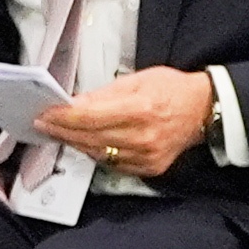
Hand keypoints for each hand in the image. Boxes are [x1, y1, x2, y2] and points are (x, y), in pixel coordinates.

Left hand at [33, 66, 216, 179]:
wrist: (204, 111)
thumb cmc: (173, 91)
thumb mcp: (137, 80)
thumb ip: (102, 94)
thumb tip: (72, 103)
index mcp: (141, 109)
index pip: (90, 117)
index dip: (63, 117)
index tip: (45, 113)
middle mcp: (145, 136)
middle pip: (90, 137)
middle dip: (62, 130)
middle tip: (44, 123)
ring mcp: (148, 155)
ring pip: (98, 153)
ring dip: (75, 142)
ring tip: (59, 132)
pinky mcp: (150, 168)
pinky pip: (112, 163)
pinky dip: (95, 152)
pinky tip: (84, 142)